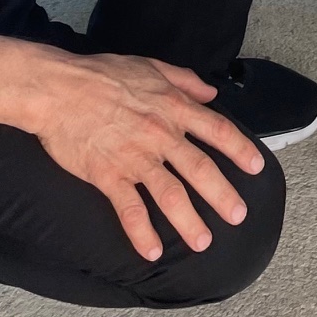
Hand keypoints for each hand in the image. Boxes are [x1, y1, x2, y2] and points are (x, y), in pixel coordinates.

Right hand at [28, 50, 265, 261]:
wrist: (59, 89)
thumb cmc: (102, 74)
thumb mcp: (150, 65)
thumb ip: (184, 79)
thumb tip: (209, 93)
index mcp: (172, 106)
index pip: (216, 130)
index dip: (239, 149)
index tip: (256, 166)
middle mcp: (160, 134)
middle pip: (200, 169)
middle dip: (222, 195)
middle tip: (238, 216)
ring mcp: (135, 157)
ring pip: (170, 195)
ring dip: (189, 222)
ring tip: (203, 241)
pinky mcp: (108, 176)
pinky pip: (130, 210)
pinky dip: (141, 233)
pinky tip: (152, 252)